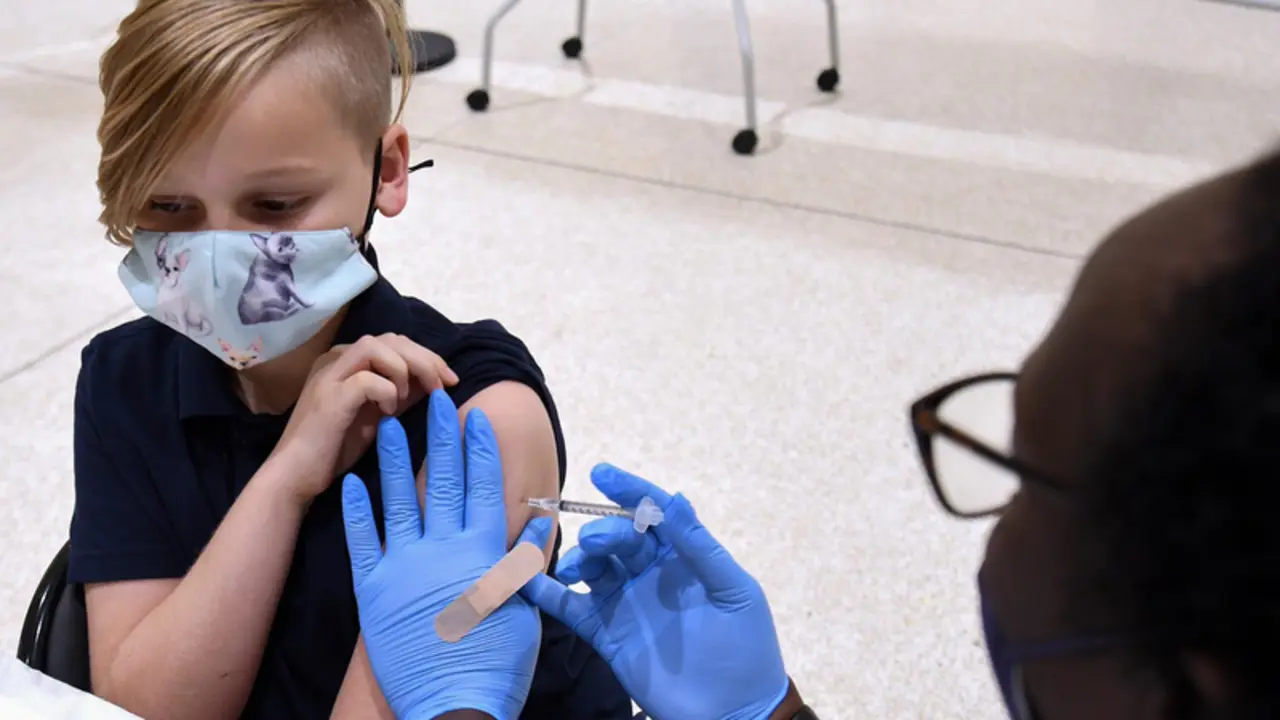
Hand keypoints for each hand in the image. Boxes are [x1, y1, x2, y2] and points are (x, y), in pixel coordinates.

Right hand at [274, 333, 456, 501]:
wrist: (296, 476)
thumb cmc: (335, 448)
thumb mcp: (377, 414)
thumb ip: (401, 393)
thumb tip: (434, 380)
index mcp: (346, 361)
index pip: (394, 342)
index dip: (427, 356)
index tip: (449, 380)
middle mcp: (335, 360)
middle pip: (391, 339)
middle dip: (425, 359)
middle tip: (445, 384)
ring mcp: (329, 375)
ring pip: (377, 347)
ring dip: (406, 369)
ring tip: (412, 397)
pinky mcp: (329, 397)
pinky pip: (368, 380)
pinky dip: (387, 392)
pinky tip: (388, 414)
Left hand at [342, 389, 544, 719]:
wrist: (453, 704)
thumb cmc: (496, 664)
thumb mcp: (523, 610)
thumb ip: (523, 562)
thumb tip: (536, 523)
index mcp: (484, 552)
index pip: (484, 487)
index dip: (480, 450)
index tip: (476, 418)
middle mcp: (445, 549)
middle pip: (445, 481)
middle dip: (441, 437)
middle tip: (436, 400)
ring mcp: (407, 566)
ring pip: (400, 500)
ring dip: (397, 460)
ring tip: (391, 424)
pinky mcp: (374, 590)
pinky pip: (363, 542)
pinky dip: (356, 511)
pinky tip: (352, 482)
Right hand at [520, 464, 789, 719]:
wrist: (734, 711)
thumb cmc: (747, 648)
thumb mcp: (732, 592)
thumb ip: (701, 547)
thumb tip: (677, 499)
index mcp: (684, 557)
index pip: (652, 513)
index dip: (629, 490)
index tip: (602, 474)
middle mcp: (651, 574)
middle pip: (619, 538)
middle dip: (604, 531)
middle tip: (597, 541)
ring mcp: (627, 603)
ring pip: (594, 566)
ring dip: (580, 558)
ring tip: (576, 567)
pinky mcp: (608, 635)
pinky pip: (573, 608)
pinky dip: (548, 594)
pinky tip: (528, 581)